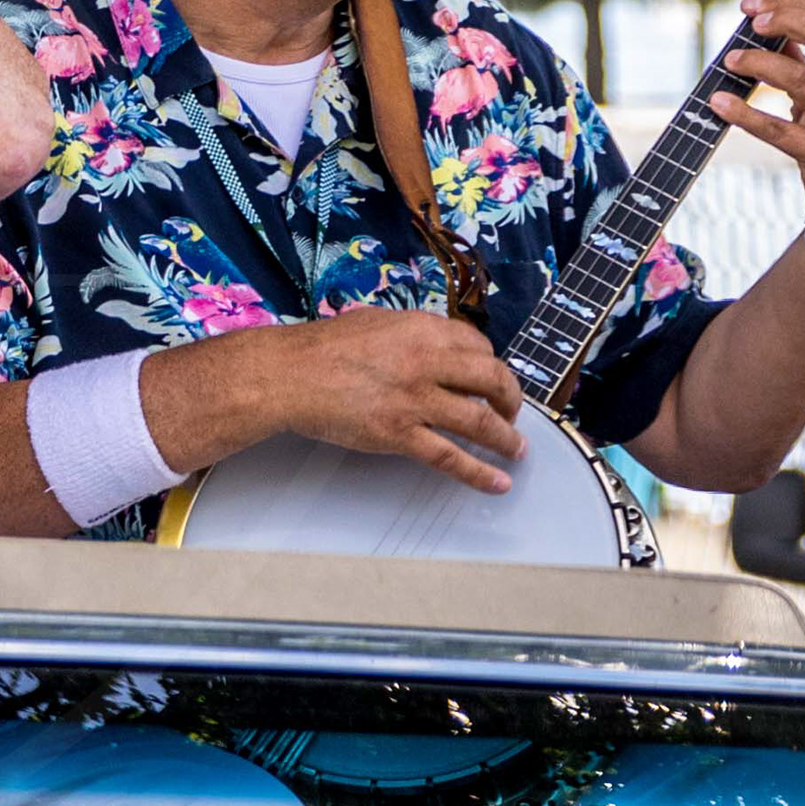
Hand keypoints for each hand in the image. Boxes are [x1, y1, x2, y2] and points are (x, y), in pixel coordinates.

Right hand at [264, 310, 528, 494]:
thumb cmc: (322, 348)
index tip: (491, 379)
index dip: (490, 365)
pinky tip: (497, 482)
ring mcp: (414, 400)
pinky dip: (479, 473)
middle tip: (512, 412)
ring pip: (479, 421)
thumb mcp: (375, 323)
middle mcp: (425, 362)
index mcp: (420, 330)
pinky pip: (450, 456)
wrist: (288, 374)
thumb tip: (433, 347)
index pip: (478, 346)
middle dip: (511, 399)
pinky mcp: (399, 433)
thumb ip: (410, 334)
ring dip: (506, 438)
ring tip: (516, 450)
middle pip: (492, 379)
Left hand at [711, 0, 804, 256]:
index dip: (791, 4)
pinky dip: (746, 115)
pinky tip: (719, 104)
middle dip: (788, 20)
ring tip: (730, 60)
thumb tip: (766, 26)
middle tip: (751, 20)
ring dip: (760, 64)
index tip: (752, 4)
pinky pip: (780, 132)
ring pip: (802, 81)